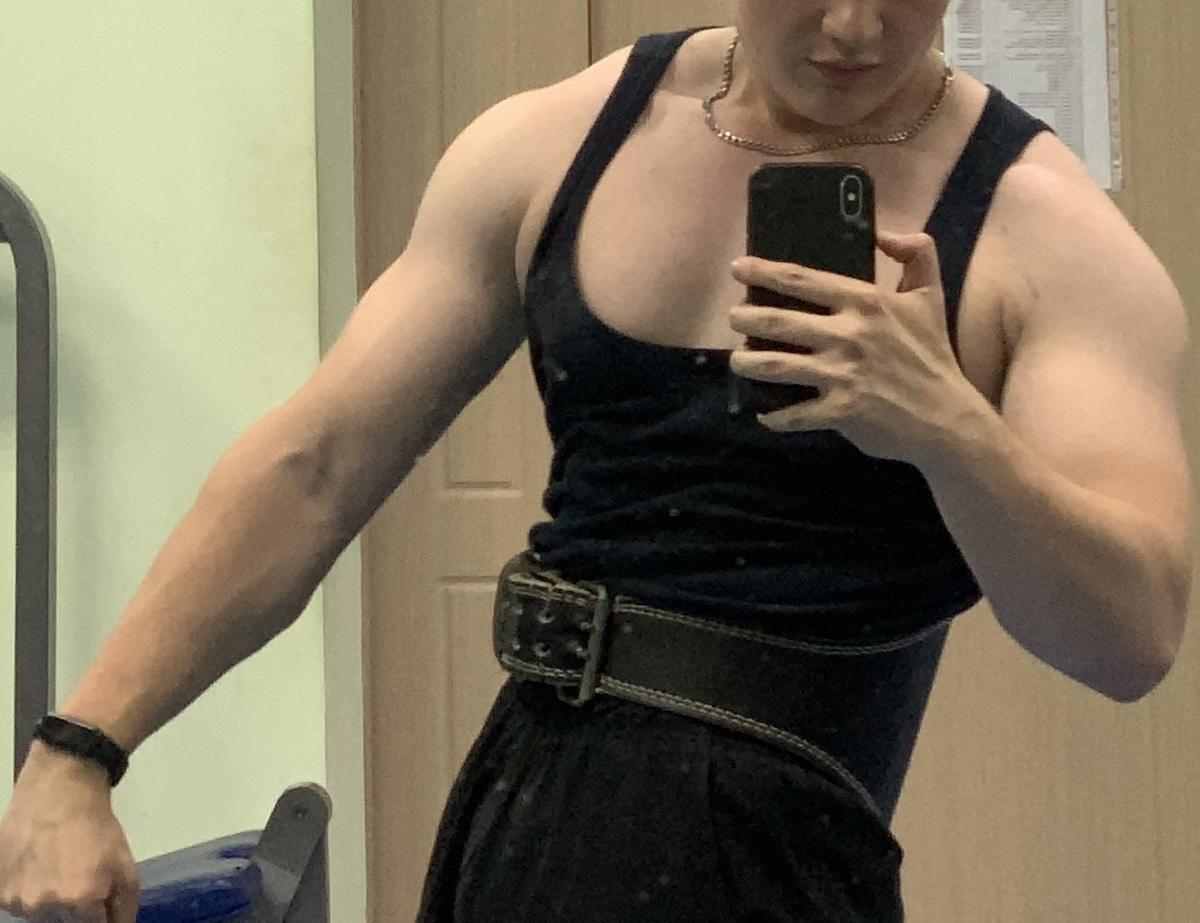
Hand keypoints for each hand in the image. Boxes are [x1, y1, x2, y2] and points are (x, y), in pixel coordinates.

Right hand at [0, 744, 138, 922]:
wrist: (59, 791)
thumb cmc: (97, 827)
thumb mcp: (126, 864)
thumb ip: (124, 908)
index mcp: (78, 902)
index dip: (99, 915)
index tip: (99, 901)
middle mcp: (42, 907)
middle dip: (76, 910)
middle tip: (79, 876)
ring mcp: (15, 899)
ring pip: (39, 915)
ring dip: (49, 901)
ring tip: (57, 866)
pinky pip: (17, 901)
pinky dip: (28, 889)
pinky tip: (38, 864)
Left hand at [728, 231, 990, 463]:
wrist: (948, 418)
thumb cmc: (933, 356)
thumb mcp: (930, 296)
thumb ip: (916, 254)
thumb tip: (884, 234)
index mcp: (865, 302)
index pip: (802, 280)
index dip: (763, 271)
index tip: (737, 268)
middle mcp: (849, 335)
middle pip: (777, 321)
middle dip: (744, 318)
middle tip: (733, 318)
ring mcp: (843, 374)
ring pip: (775, 365)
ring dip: (746, 362)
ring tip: (737, 360)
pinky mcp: (841, 411)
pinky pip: (793, 414)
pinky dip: (774, 416)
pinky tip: (764, 414)